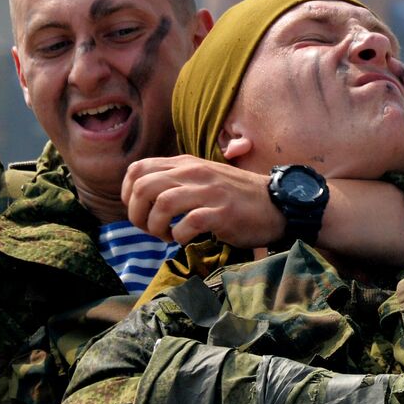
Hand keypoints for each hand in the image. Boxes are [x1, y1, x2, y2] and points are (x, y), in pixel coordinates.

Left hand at [122, 155, 282, 246]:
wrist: (275, 203)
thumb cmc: (235, 196)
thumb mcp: (201, 178)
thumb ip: (175, 181)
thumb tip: (144, 197)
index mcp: (184, 163)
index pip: (138, 169)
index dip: (128, 194)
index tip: (138, 211)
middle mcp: (193, 172)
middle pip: (144, 187)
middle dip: (137, 214)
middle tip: (149, 229)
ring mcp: (209, 191)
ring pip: (162, 204)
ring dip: (156, 226)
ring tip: (166, 236)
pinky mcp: (223, 212)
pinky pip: (188, 223)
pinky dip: (179, 236)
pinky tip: (183, 239)